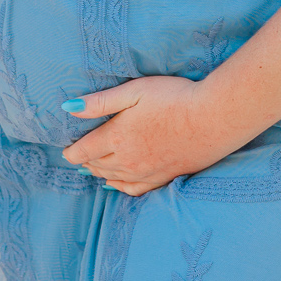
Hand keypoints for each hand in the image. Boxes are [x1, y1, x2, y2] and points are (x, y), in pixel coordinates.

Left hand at [60, 77, 242, 195]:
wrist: (214, 118)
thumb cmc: (175, 97)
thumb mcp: (134, 91)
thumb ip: (101, 102)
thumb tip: (69, 109)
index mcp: (116, 137)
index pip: (83, 151)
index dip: (72, 151)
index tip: (67, 148)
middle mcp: (128, 160)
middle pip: (97, 166)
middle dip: (85, 161)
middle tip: (79, 155)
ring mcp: (147, 172)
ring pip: (114, 179)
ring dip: (100, 173)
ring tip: (93, 168)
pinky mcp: (165, 176)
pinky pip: (134, 189)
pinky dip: (120, 187)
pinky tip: (117, 184)